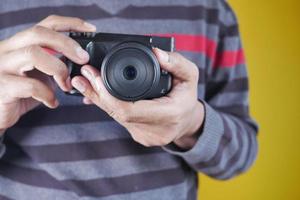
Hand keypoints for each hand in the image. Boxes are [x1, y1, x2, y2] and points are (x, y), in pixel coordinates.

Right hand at [0, 15, 95, 134]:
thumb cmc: (19, 94)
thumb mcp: (39, 75)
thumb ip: (53, 64)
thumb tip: (79, 60)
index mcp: (20, 45)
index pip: (45, 24)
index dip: (70, 23)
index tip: (91, 29)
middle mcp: (8, 50)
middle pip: (39, 33)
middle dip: (67, 44)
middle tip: (83, 58)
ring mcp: (2, 66)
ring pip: (33, 54)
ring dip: (58, 69)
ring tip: (66, 84)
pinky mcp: (2, 86)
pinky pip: (29, 85)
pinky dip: (47, 93)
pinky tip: (52, 102)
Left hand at [72, 48, 204, 148]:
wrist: (189, 121)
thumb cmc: (187, 96)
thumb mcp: (190, 75)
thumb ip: (176, 62)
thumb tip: (155, 51)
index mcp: (170, 115)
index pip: (130, 109)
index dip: (108, 96)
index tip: (95, 78)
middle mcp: (156, 130)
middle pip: (118, 113)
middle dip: (97, 94)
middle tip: (83, 76)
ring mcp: (146, 137)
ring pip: (116, 117)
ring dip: (99, 99)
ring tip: (84, 81)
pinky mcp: (139, 137)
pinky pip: (119, 120)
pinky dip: (108, 106)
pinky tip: (95, 94)